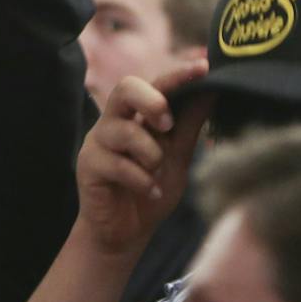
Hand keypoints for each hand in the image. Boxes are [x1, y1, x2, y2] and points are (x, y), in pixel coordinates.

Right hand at [75, 58, 212, 258]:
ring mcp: (97, 142)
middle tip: (167, 124)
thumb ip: (190, 125)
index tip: (203, 68)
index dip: (178, 75)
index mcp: (137, 115)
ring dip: (150, 154)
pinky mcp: (87, 165)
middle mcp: (114, 121)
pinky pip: (117, 164)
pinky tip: (151, 192)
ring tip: (156, 174)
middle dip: (152, 102)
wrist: (125, 233)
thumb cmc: (151, 189)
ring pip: (125, 131)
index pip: (156, 84)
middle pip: (126, 87)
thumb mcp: (178, 156)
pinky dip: (142, 181)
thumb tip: (213, 90)